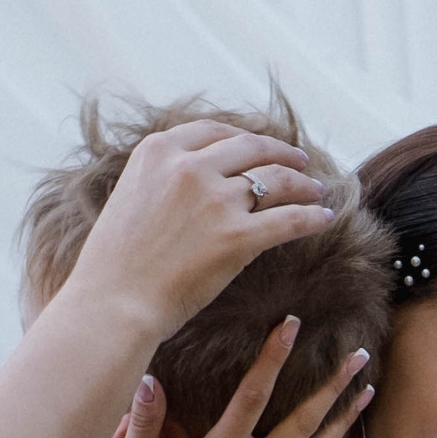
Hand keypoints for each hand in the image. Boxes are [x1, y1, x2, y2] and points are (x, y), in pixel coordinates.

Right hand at [62, 120, 330, 336]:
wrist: (112, 305)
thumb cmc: (113, 265)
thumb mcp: (129, 199)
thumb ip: (160, 180)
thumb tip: (191, 182)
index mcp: (158, 152)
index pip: (213, 132)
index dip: (243, 137)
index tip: (259, 145)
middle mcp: (189, 167)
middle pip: (250, 147)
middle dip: (281, 152)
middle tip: (300, 162)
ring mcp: (215, 200)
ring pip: (276, 179)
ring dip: (302, 183)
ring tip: (315, 190)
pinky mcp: (238, 237)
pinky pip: (289, 219)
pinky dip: (312, 218)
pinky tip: (325, 219)